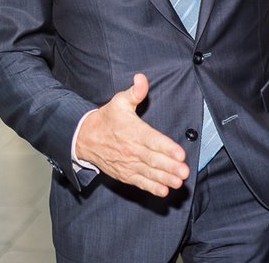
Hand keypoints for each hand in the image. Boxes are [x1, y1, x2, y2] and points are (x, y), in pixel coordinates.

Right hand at [75, 73, 189, 195]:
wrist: (84, 138)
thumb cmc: (106, 119)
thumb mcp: (119, 101)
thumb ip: (134, 92)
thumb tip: (141, 78)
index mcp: (133, 131)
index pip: (152, 140)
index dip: (166, 148)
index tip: (180, 153)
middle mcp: (131, 149)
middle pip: (153, 159)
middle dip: (170, 167)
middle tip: (184, 172)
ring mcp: (127, 163)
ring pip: (148, 173)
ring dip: (164, 179)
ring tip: (178, 183)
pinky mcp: (124, 173)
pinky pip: (139, 181)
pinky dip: (150, 187)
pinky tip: (163, 191)